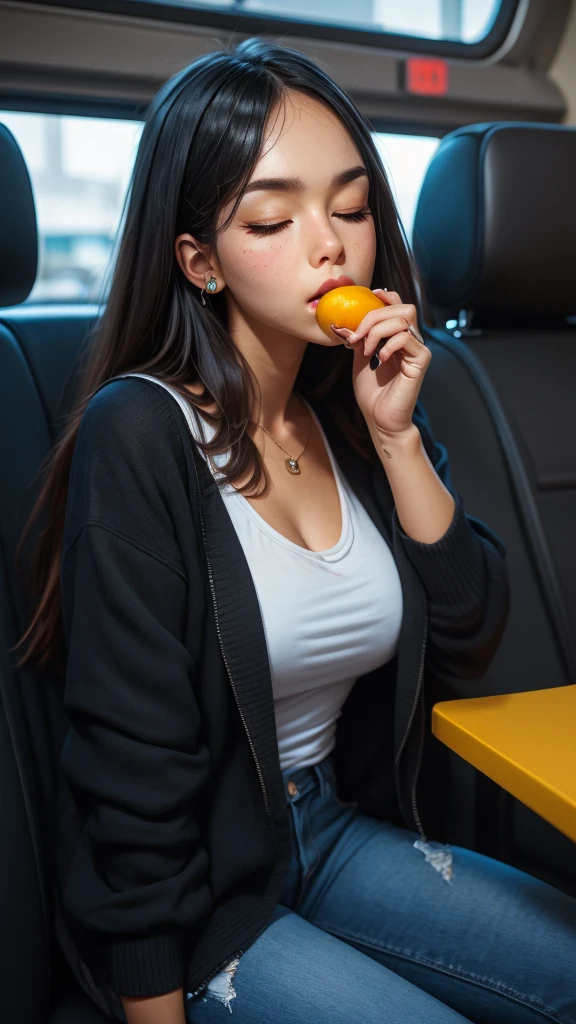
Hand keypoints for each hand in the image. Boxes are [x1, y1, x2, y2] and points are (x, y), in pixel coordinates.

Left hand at [331, 289, 430, 437]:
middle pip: (401, 308)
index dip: (387, 296)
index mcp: (399, 337)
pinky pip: (406, 338)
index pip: (398, 306)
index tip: (370, 295)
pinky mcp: (421, 361)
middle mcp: (411, 340)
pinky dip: (389, 344)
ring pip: (403, 320)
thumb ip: (359, 339)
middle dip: (374, 316)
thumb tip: (344, 322)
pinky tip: (380, 358)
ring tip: (366, 350)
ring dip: (378, 330)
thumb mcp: (360, 359)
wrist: (380, 419)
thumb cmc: (372, 393)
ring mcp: (418, 350)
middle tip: (357, 335)